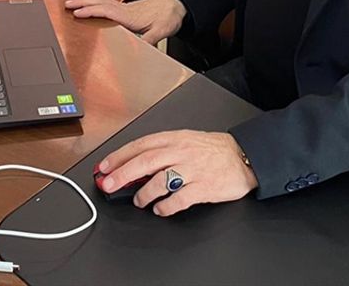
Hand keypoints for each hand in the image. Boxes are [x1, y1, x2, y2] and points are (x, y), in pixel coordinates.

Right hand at [65, 0, 185, 44]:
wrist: (176, 5)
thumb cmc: (168, 16)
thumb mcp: (162, 31)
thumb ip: (150, 39)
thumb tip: (139, 48)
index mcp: (129, 15)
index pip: (106, 11)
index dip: (91, 11)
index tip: (77, 13)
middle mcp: (124, 9)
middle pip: (99, 2)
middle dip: (82, 1)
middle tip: (67, 2)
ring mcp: (124, 7)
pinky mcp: (125, 7)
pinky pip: (105, 1)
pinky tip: (89, 1)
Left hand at [96, 130, 257, 216]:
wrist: (244, 157)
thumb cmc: (212, 150)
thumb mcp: (185, 141)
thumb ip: (162, 151)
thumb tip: (132, 167)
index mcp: (174, 139)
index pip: (141, 145)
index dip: (119, 156)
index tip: (104, 167)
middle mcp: (182, 152)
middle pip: (146, 161)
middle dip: (123, 173)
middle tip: (108, 185)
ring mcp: (193, 169)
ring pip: (161, 181)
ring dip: (144, 194)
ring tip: (139, 202)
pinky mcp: (204, 187)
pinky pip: (179, 199)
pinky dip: (166, 207)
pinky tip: (160, 209)